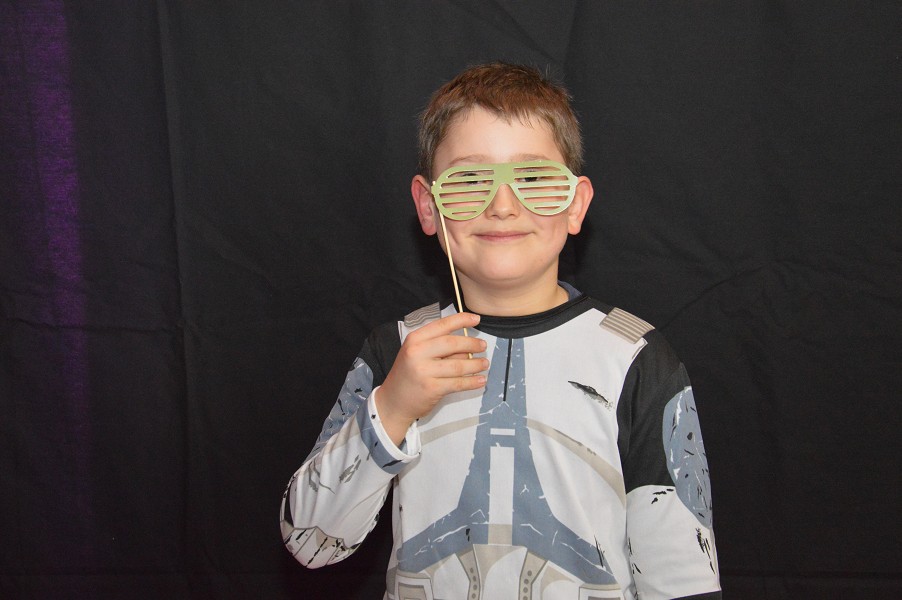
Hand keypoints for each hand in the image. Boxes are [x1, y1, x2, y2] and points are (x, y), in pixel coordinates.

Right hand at [377, 312, 487, 444]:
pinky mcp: (431, 388)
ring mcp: (424, 371)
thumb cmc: (408, 374)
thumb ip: (437, 346)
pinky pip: (458, 383)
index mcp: (415, 339)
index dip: (461, 320)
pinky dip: (472, 381)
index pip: (442, 325)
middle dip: (472, 344)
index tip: (476, 318)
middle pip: (452, 343)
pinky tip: (480, 380)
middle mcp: (417, 352)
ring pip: (458, 365)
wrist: (393, 401)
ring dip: (476, 364)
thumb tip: (467, 344)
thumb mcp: (416, 353)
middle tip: (483, 345)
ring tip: (484, 363)